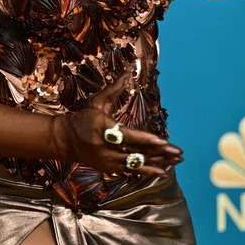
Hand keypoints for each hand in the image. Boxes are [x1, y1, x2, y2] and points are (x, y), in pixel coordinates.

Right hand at [52, 67, 183, 178]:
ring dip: (159, 162)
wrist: (66, 140)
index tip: (163, 141)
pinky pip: (132, 171)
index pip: (128, 136)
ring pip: (138, 163)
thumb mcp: (97, 102)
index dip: (145, 139)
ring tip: (177, 161)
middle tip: (178, 152)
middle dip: (159, 153)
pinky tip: (163, 171)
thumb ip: (114, 89)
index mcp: (104, 129)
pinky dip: (148, 171)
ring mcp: (109, 161)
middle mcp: (107, 148)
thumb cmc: (84, 118)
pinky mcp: (110, 168)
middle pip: (137, 151)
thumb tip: (128, 72)